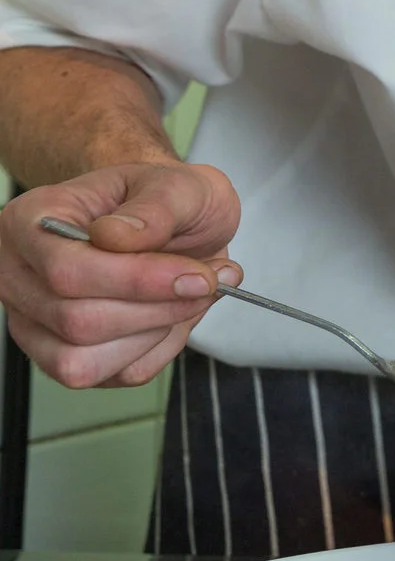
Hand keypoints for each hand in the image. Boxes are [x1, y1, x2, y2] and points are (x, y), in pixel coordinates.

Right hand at [0, 161, 243, 387]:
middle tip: (208, 282)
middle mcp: (18, 277)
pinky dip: (158, 349)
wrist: (172, 217)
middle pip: (77, 322)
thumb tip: (118, 237)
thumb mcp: (175, 185)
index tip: (197, 277)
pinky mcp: (64, 356)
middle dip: (157, 309)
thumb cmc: (163, 198)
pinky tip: (172, 315)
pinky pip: (114, 375)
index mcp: (29, 223)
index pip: (66, 271)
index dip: (137, 281)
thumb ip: (152, 208)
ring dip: (155, 333)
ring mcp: (35, 322)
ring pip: (85, 362)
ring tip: (191, 296)